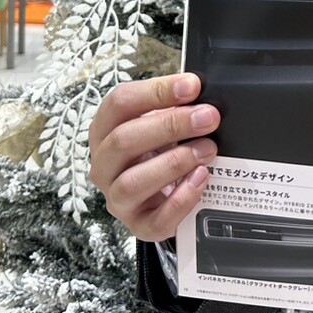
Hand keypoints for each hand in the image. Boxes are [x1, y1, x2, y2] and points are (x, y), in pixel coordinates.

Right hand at [88, 73, 220, 242]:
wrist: (161, 197)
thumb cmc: (159, 151)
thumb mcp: (161, 123)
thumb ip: (175, 107)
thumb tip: (200, 94)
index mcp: (105, 131)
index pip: (119, 103)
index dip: (156, 91)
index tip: (192, 86)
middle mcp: (105, 165)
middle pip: (123, 140)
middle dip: (169, 125)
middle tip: (207, 118)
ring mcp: (118, 198)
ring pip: (132, 182)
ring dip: (173, 162)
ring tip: (207, 150)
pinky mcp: (139, 225)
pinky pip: (156, 219)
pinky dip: (182, 199)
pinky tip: (201, 179)